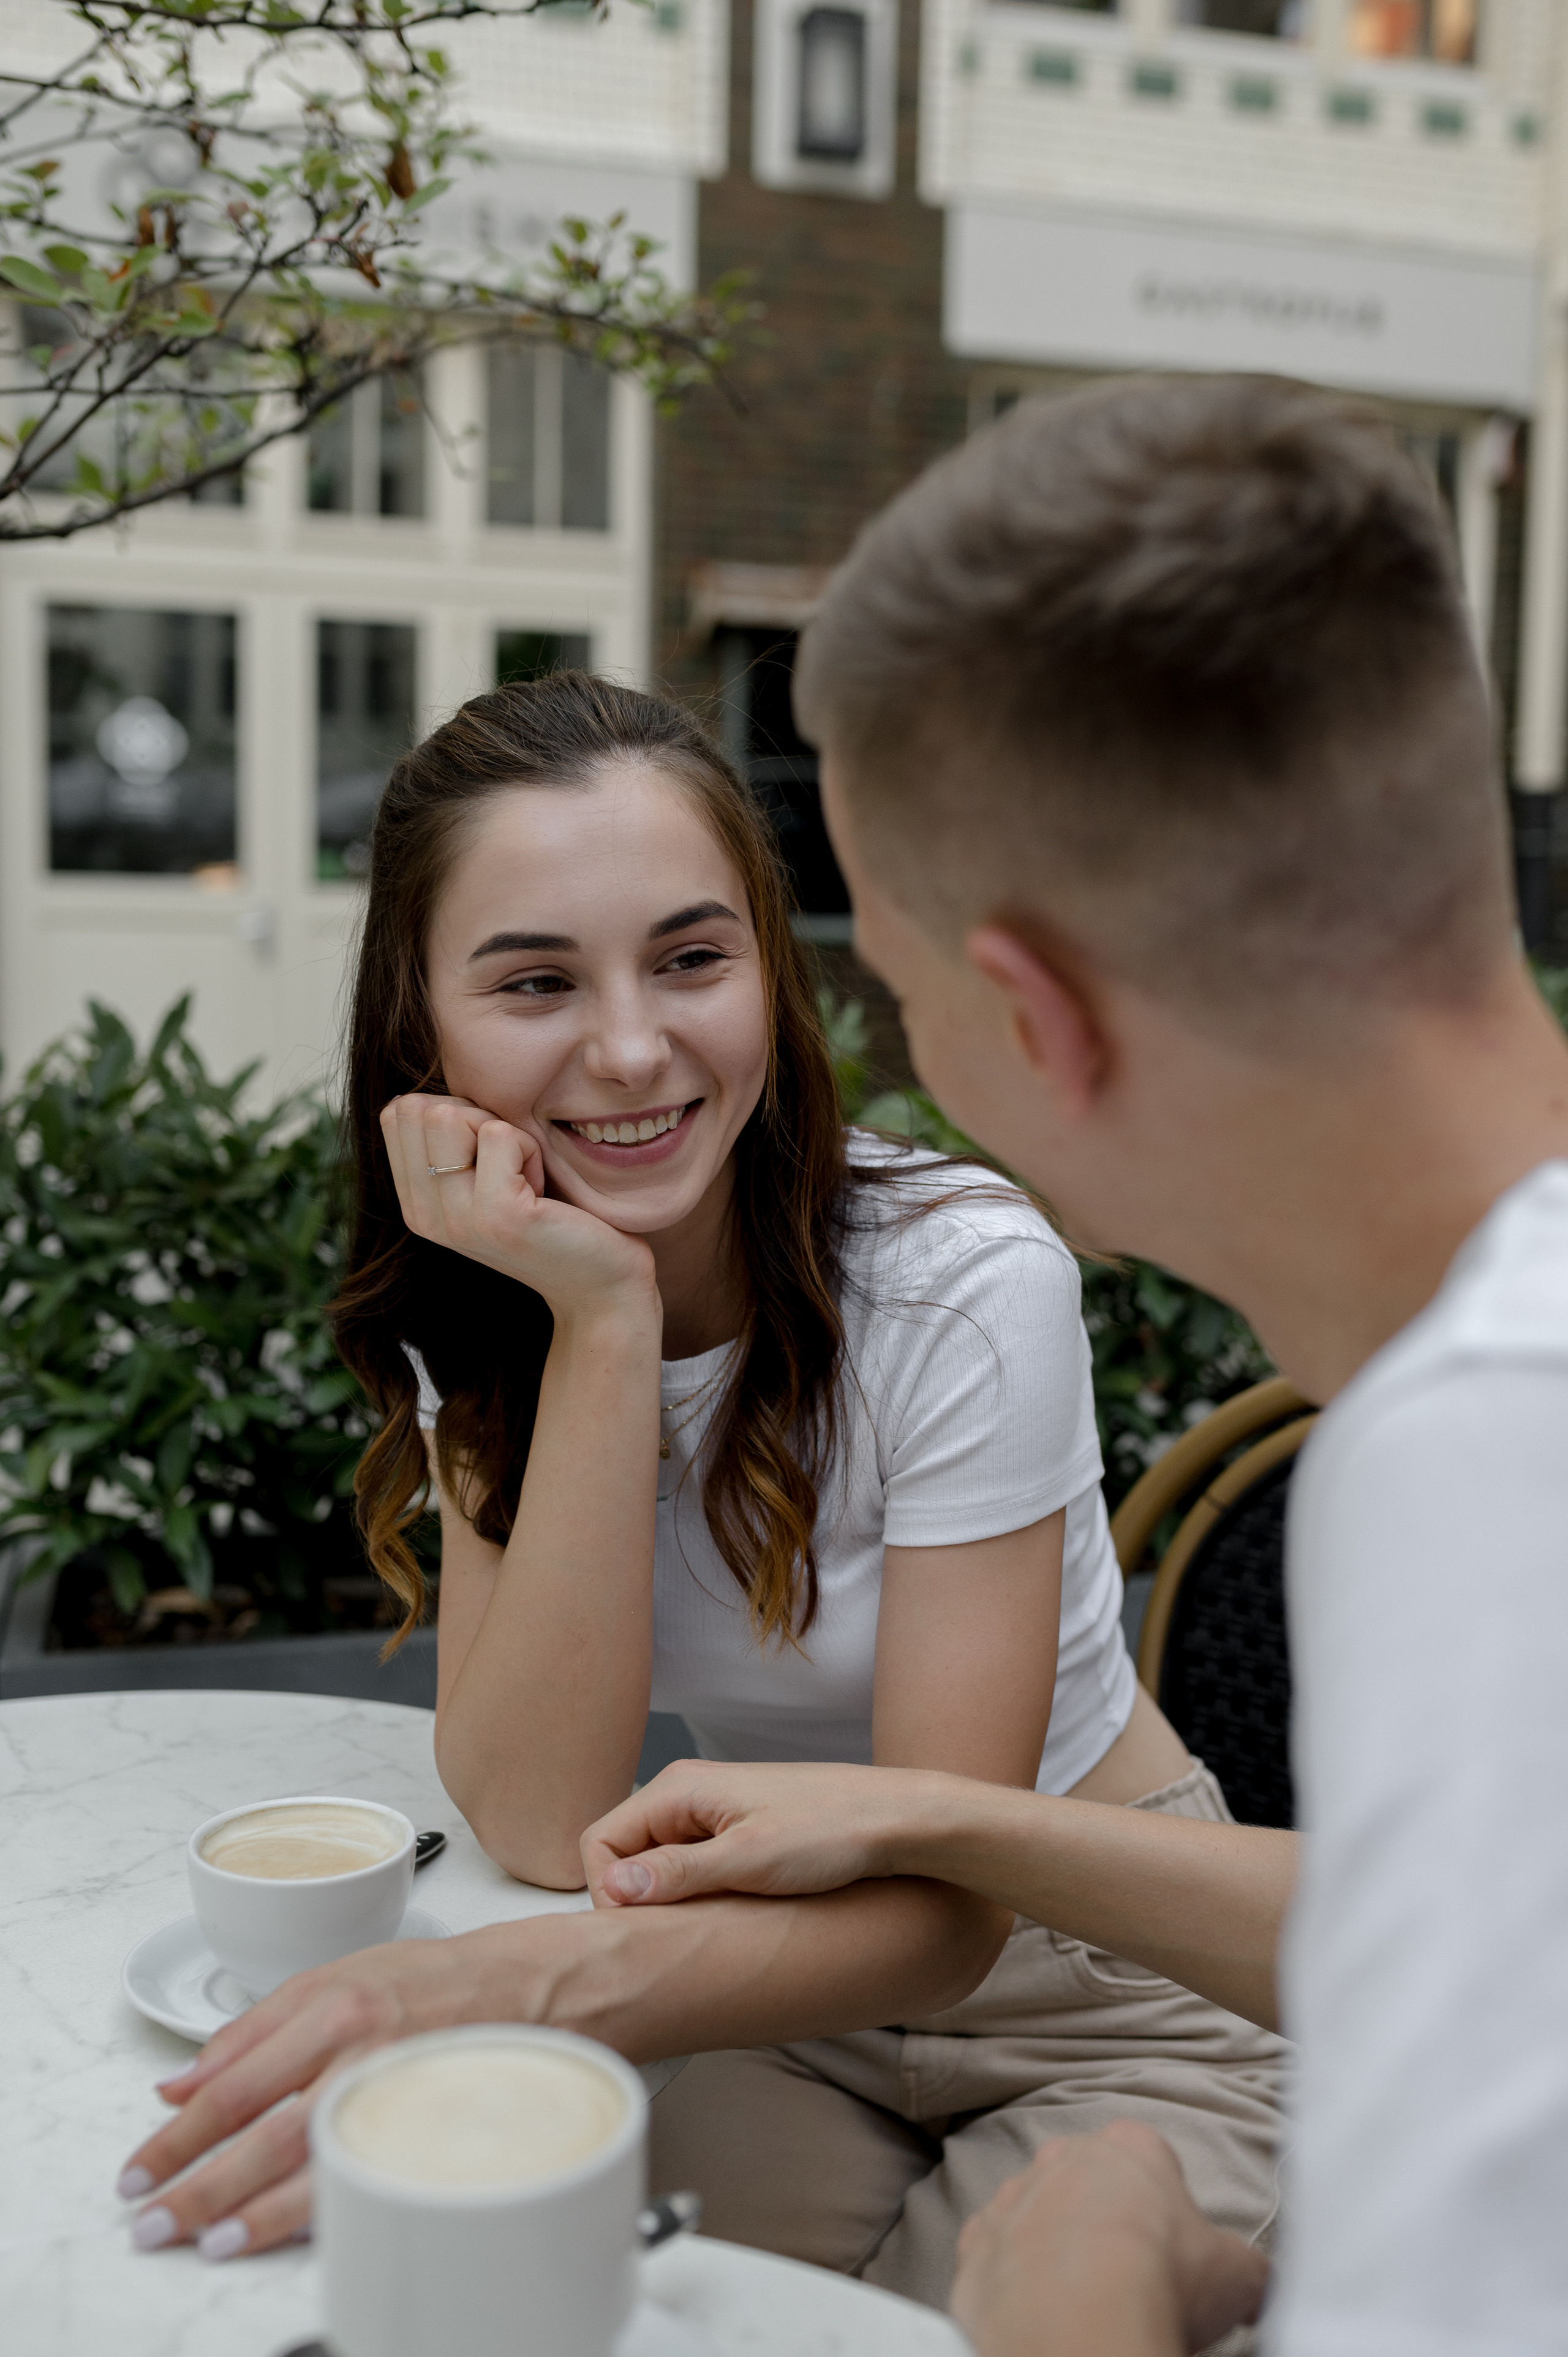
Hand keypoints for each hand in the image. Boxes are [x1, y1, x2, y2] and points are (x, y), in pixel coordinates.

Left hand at [116, 1924, 540, 2259]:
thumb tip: (179, 2081)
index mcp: (335, 2008)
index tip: (141, 2167)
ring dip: (252, 2214)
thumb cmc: (428, 1980)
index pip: (235, 2083)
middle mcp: (364, 2054)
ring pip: (315, 2169)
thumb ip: (251, 2030)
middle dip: (200, 2187)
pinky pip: (363, 2181)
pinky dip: (317, 2215)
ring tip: (206, 2239)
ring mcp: (399, 2096)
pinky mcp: (429, 2131)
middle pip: (266, 2136)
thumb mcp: (333, 1976)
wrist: (527, 1987)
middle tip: (152, 2220)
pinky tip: (282, 2231)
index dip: (180, 2134)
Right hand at [381, 1093, 655, 1311]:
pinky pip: (499, 1133)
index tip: (491, 1156)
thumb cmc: (555, 1215)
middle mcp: (423, 1215)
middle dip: (478, 1118)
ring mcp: (455, 1219)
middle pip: (422, 1106)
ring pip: (453, 1113)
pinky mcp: (496, 1216)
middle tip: (514, 1167)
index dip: (455, 1112)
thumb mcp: (489, 1174)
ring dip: (506, 1133)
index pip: (400, 1110)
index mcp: (415, 1203)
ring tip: (528, 1179)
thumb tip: (428, 1091)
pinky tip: (545, 1191)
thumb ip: (453, 1139)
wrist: (600, 1283)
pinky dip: (531, 1149)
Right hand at [583, 1758, 940, 1905]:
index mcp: (679, 1788)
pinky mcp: (739, 1827)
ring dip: (671, 1897)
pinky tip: (731, 1909)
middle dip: (638, 1897)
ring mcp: (714, 1810)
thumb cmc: (831, 1832)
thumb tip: (613, 1887)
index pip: (600, 1842)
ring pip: (659, 1862)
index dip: (609, 1893)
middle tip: (680, 1933)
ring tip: (710, 1921)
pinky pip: (692, 1863)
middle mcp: (688, 1791)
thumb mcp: (748, 1861)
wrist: (899, 1820)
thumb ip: (677, 1874)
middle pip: (624, 1852)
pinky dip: (699, 1891)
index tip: (647, 1929)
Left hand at [951, 2124, 1269, 2356]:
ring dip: (1051, 2248)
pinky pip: (992, 2255)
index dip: (1161, 2203)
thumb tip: (1261, 2289)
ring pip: (1033, 2214)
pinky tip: (1035, 2311)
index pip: (1149, 2157)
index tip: (1170, 2245)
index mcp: (1130, 2149)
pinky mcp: (973, 2246)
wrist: (1077, 2322)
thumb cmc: (1161, 2280)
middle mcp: (1063, 2158)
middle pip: (1086, 2181)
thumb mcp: (1237, 2276)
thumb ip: (1251, 2271)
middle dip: (1102, 2218)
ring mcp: (1012, 2199)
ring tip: (1080, 2303)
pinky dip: (1009, 2280)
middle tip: (1126, 2276)